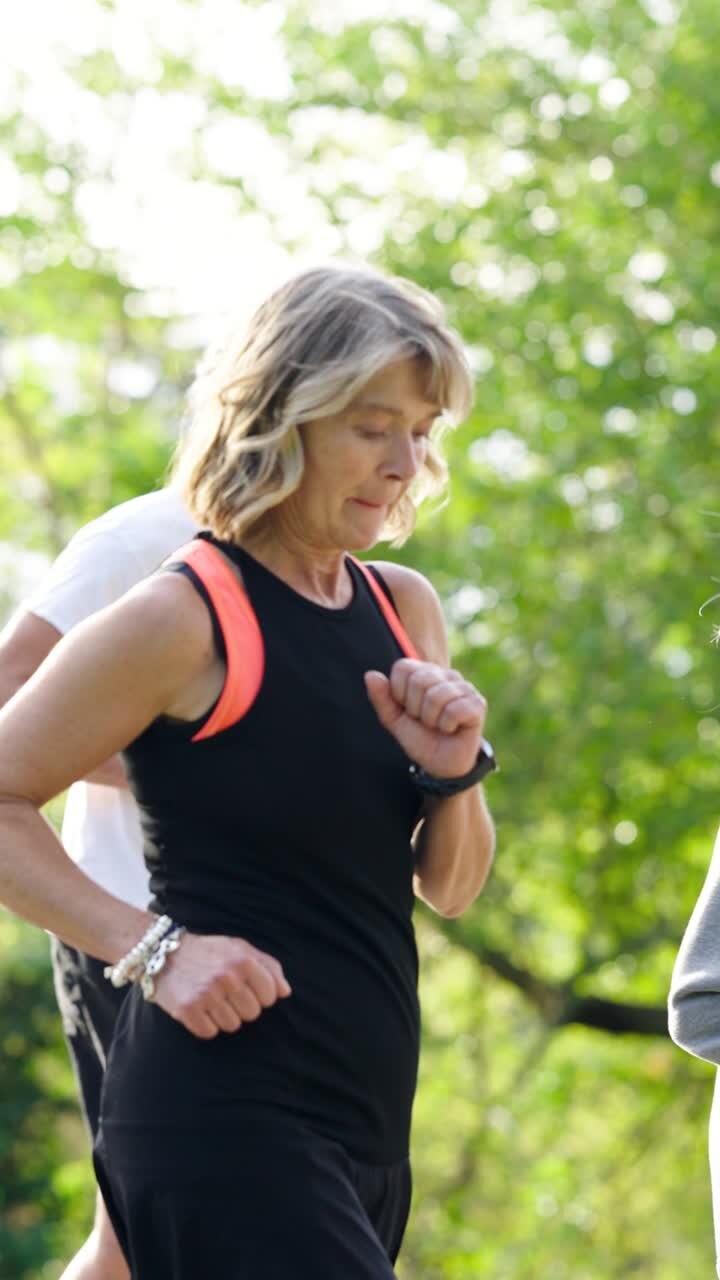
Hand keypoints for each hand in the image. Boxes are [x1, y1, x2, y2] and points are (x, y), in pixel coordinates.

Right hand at [152, 932, 291, 1038]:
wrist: (162, 954)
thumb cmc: (208, 952)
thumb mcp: (240, 948)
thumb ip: (268, 966)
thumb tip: (285, 992)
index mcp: (243, 960)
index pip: (270, 996)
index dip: (260, 996)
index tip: (247, 989)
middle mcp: (226, 977)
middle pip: (252, 1014)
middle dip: (242, 1007)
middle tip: (226, 994)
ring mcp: (206, 994)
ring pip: (232, 1025)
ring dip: (223, 1017)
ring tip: (211, 1000)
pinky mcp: (187, 1010)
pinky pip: (210, 1033)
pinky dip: (205, 1025)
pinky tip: (199, 1009)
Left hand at [365, 659, 486, 779]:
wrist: (441, 765)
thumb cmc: (420, 738)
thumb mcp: (394, 721)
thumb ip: (381, 698)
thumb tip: (370, 675)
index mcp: (425, 673)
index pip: (403, 668)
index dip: (399, 694)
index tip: (408, 710)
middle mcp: (446, 675)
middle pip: (419, 681)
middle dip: (415, 709)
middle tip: (425, 721)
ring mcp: (464, 687)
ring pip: (436, 696)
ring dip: (431, 720)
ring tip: (438, 725)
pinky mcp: (477, 703)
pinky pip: (454, 710)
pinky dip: (447, 726)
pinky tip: (452, 728)